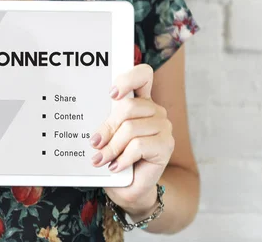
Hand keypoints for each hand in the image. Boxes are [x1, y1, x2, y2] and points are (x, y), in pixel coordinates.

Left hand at [89, 64, 173, 216]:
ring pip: (130, 128)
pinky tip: (116, 166)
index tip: (112, 94)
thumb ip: (106, 123)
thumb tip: (94, 128)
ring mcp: (163, 127)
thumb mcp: (108, 136)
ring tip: (102, 159)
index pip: (143, 75)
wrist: (129, 186)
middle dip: (108, 127)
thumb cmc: (116, 157)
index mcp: (140, 101)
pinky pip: (138, 146)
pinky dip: (123, 158)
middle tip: (95, 144)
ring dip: (112, 147)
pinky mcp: (166, 145)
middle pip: (128, 106)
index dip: (128, 79)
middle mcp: (154, 111)